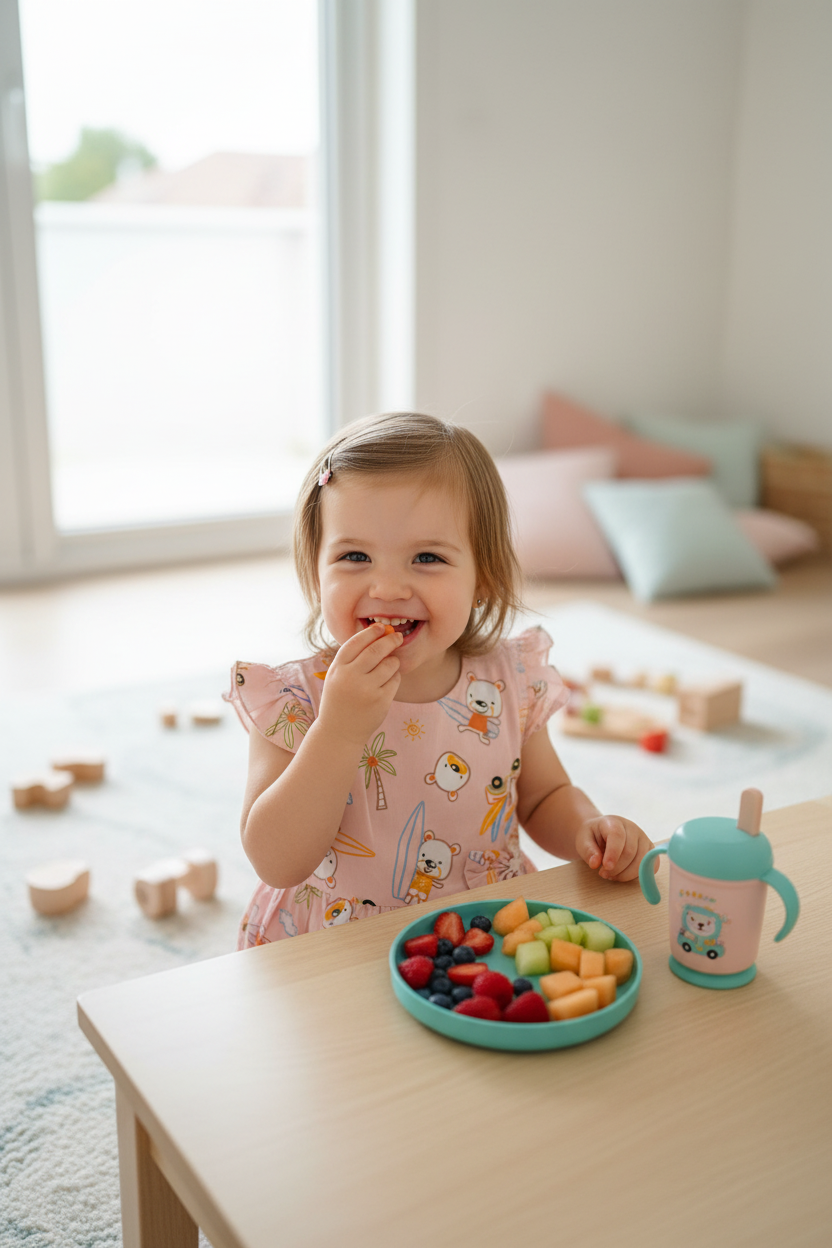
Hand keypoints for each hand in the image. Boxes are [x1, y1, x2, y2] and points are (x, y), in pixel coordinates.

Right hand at [316, 622, 402, 747]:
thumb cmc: (340, 699)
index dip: (370, 632)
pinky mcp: (381, 701)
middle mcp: (351, 678)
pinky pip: (395, 680)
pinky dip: (395, 677)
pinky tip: (387, 682)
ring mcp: (367, 690)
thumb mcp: (337, 676)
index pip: (356, 642)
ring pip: (389, 664)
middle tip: (397, 637)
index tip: (381, 627)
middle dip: (390, 640)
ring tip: (389, 666)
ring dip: (393, 661)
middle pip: (376, 650)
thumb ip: (352, 658)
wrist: (339, 732)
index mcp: (338, 669)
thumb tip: (378, 633)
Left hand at [575, 815, 654, 882]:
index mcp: (614, 822)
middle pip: (630, 851)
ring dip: (627, 874)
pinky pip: (652, 865)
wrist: (602, 832)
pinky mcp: (649, 849)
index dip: (613, 854)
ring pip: (642, 860)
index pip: (617, 837)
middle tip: (603, 874)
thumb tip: (595, 863)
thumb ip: (588, 851)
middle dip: (617, 868)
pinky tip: (625, 874)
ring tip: (612, 875)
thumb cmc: (593, 836)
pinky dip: (639, 874)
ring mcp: (643, 838)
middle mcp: (632, 828)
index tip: (605, 868)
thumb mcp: (583, 840)